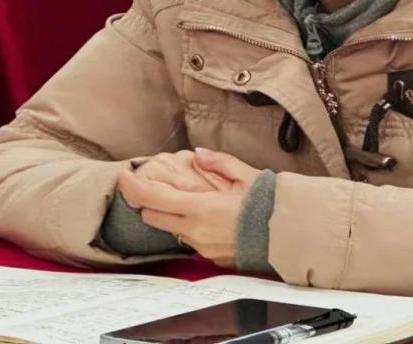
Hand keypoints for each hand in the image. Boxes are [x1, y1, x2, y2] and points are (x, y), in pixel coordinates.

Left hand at [117, 148, 261, 266]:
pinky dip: (190, 228)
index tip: (122, 176)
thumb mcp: (246, 175)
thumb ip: (218, 162)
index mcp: (200, 208)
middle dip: (147, 202)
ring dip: (170, 216)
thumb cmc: (270, 205)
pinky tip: (206, 219)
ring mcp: (201, 246)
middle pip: (152, 216)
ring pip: (171, 230)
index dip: (131, 187)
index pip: (152, 198)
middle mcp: (195, 230)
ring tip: (184, 202)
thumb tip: (199, 155)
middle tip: (153, 187)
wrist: (289, 236)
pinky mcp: (210, 257)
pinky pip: (190, 241)